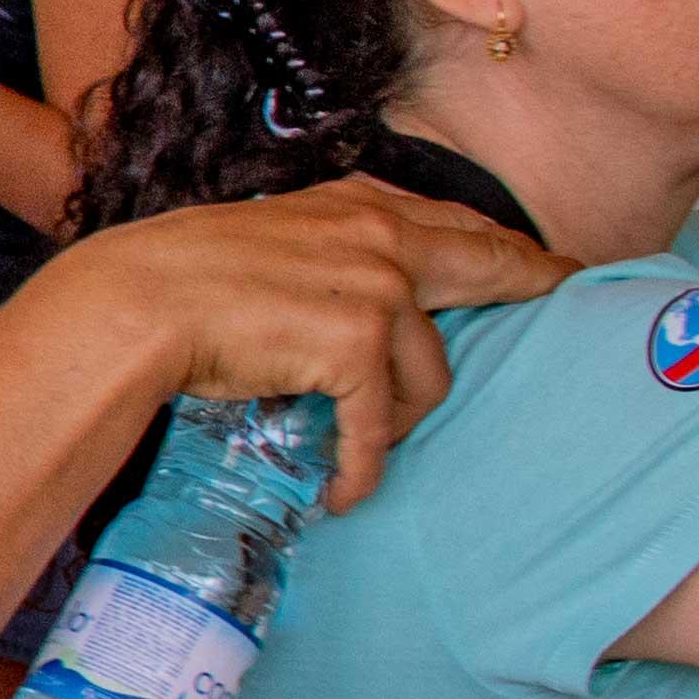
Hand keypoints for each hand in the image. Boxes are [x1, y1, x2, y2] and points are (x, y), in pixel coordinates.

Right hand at [35, 179, 568, 508]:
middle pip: (486, 267)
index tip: (544, 263)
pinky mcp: (358, 345)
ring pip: (428, 374)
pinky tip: (344, 492)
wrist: (132, 306)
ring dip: (396, 420)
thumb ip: (320, 254)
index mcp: (353, 206)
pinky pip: (379, 425)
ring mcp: (375, 288)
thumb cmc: (172, 279)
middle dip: (532, 283)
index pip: (450, 222)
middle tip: (565, 296)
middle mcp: (378, 236)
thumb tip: (347, 297)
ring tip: (361, 446)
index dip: (503, 247)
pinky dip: (362, 467)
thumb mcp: (263, 243)